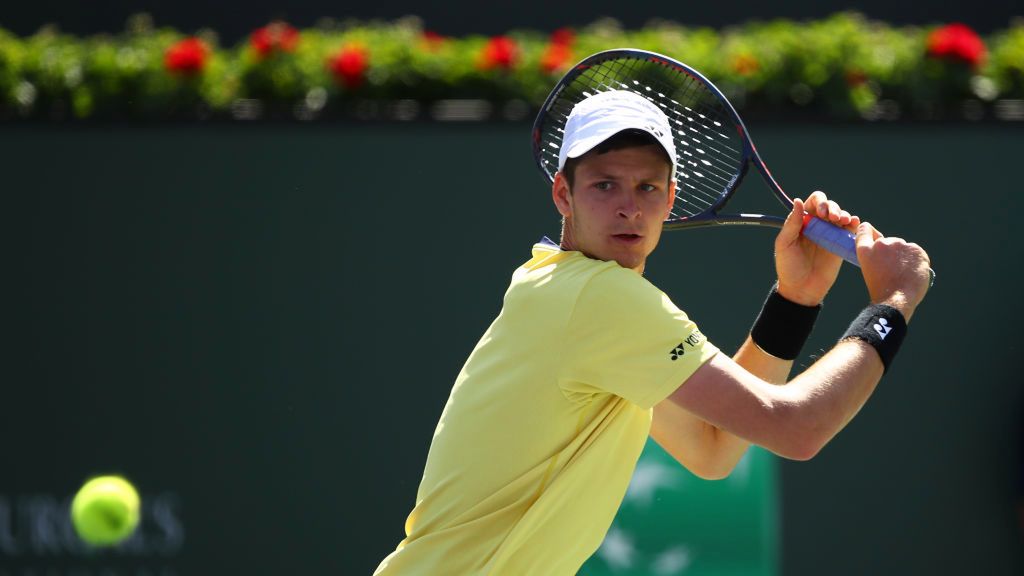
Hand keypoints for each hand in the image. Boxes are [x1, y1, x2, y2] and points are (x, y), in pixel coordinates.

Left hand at [774, 191, 860, 305]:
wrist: (802, 289)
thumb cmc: (789, 267)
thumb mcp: (785, 245)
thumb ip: (792, 224)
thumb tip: (798, 201)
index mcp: (802, 222)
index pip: (813, 202)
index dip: (819, 202)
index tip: (820, 212)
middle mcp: (817, 225)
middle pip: (830, 206)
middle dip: (833, 207)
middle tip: (833, 218)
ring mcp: (830, 234)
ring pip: (841, 216)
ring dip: (844, 214)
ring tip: (844, 221)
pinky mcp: (841, 244)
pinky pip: (850, 230)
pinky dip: (854, 223)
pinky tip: (854, 223)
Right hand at [854, 222, 930, 320]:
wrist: (896, 299)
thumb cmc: (881, 289)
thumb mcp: (868, 269)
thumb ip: (873, 255)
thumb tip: (883, 245)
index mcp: (865, 250)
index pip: (864, 230)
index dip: (868, 231)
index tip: (870, 232)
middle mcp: (881, 243)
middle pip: (888, 242)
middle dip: (891, 252)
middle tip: (892, 270)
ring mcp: (899, 245)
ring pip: (903, 248)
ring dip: (903, 256)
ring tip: (902, 273)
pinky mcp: (915, 249)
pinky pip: (915, 252)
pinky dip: (915, 260)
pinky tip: (912, 272)